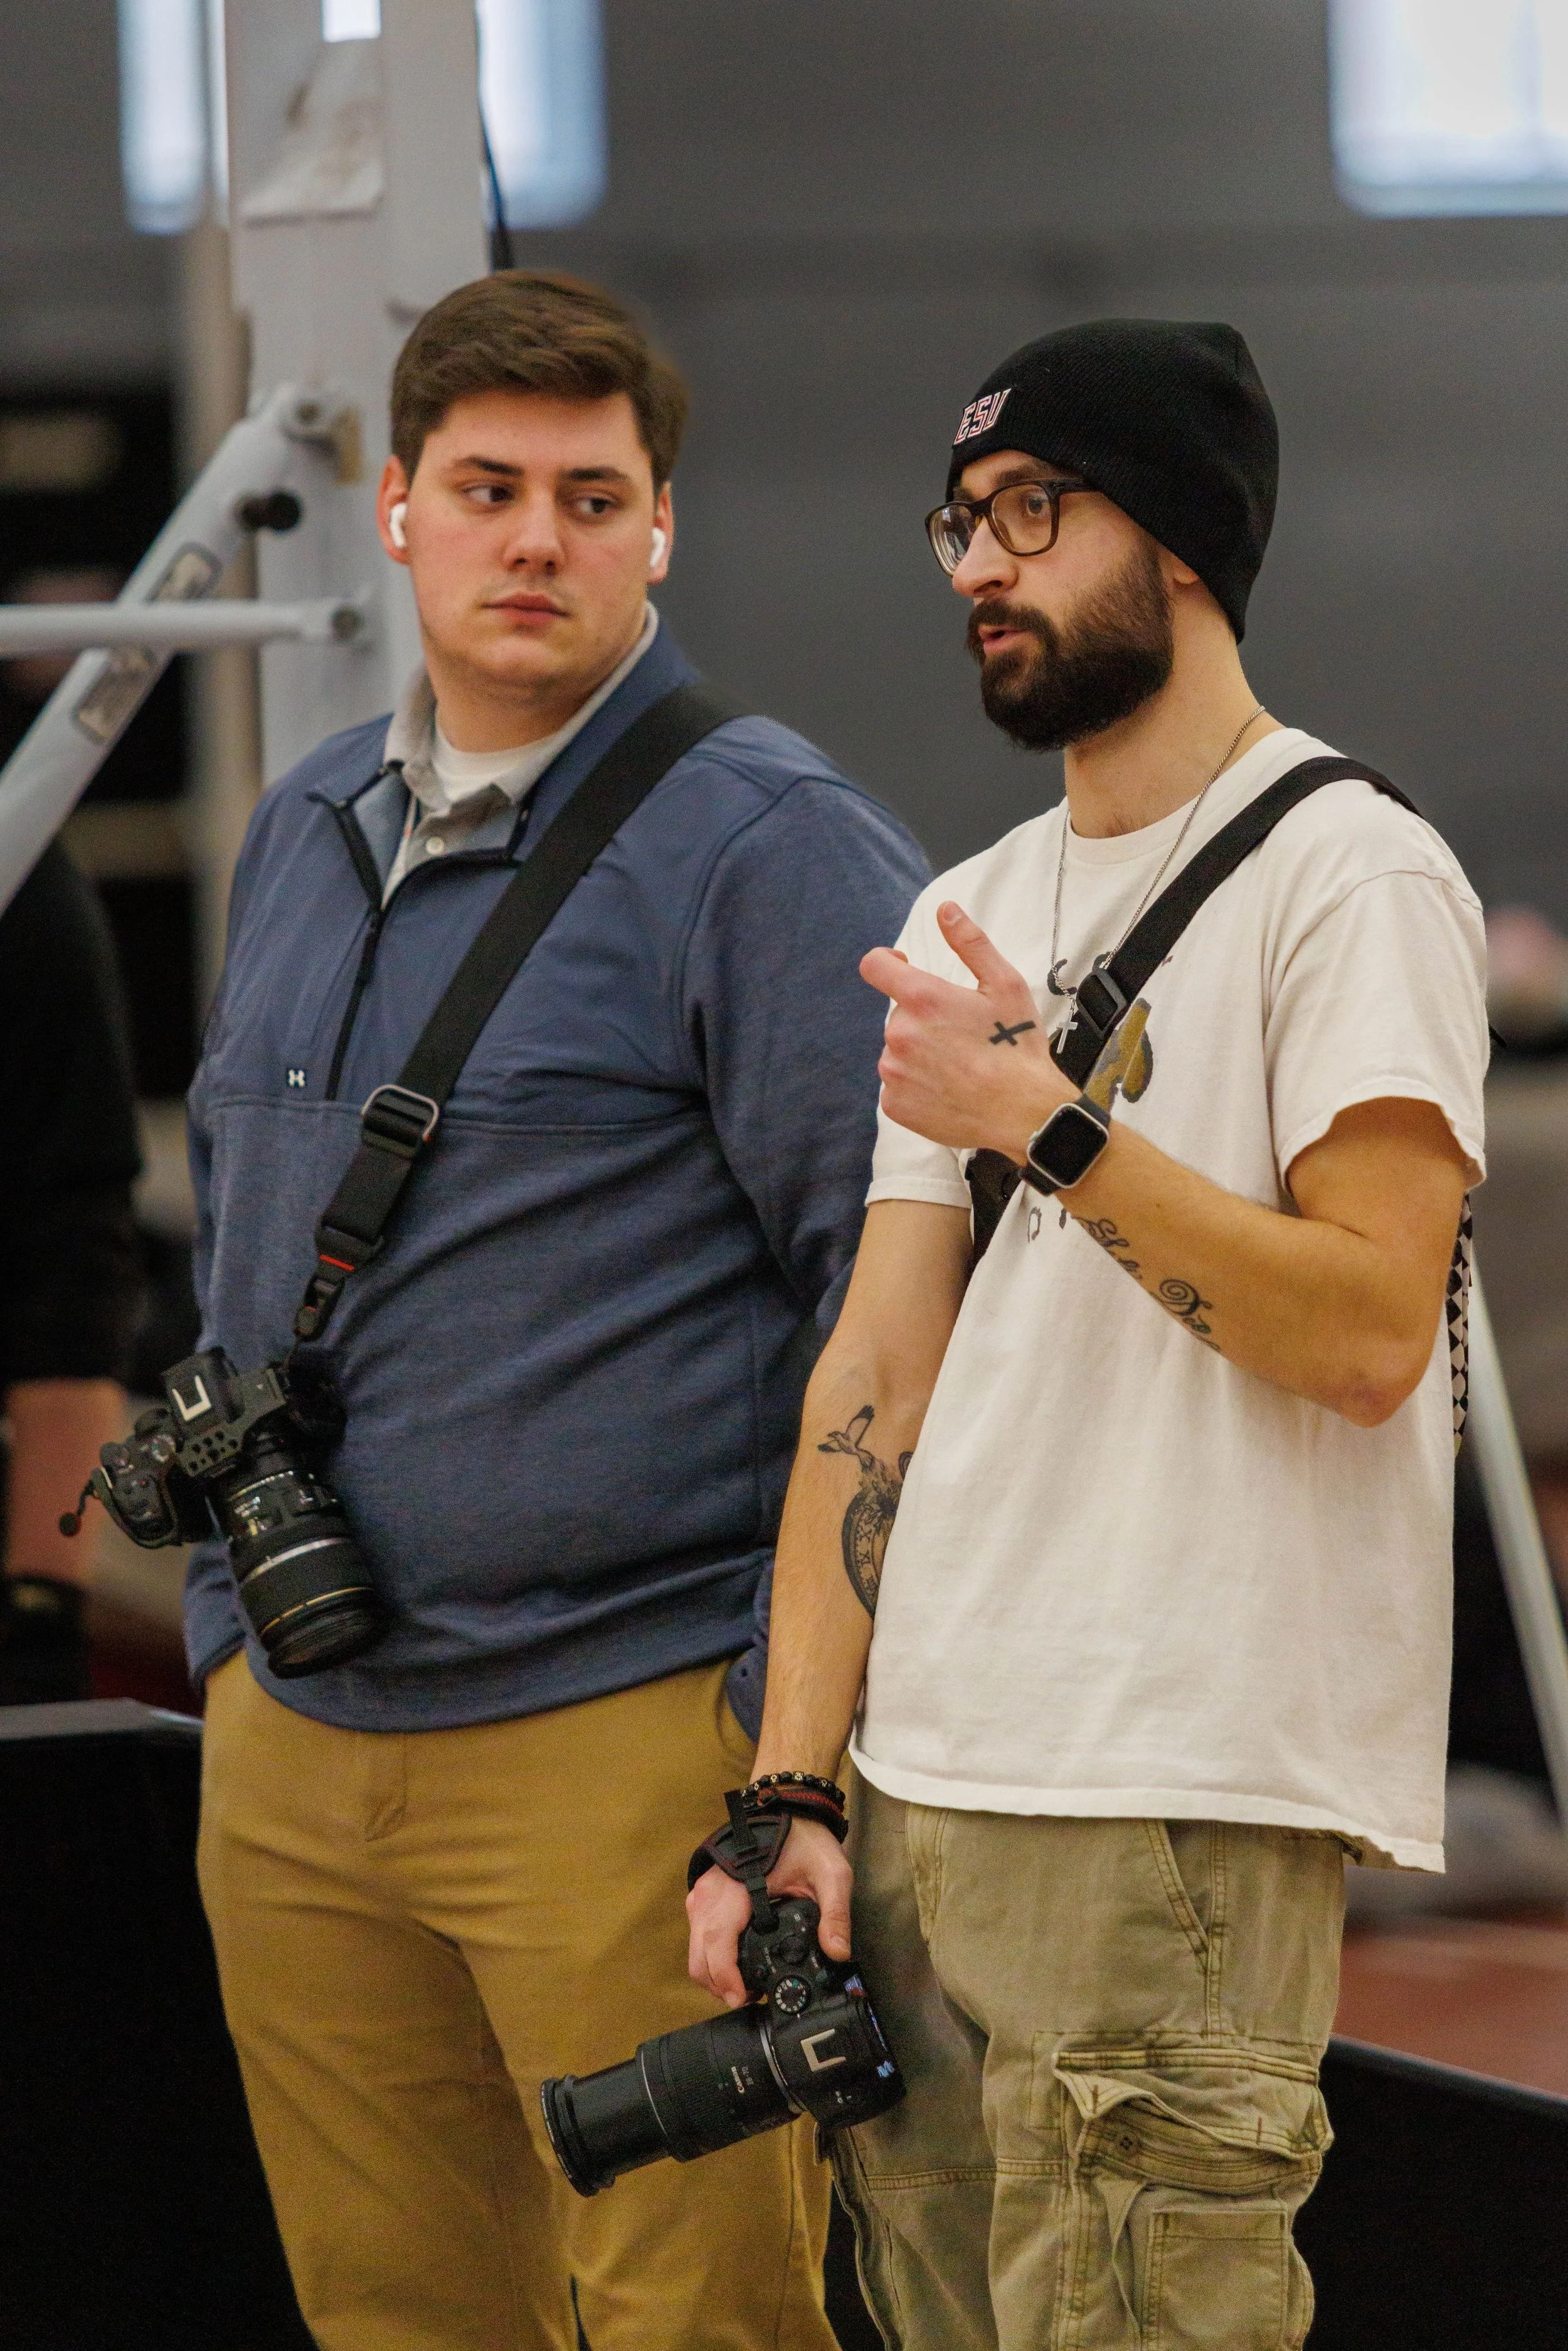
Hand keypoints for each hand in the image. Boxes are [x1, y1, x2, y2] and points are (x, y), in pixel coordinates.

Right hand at [687, 1818, 854, 2007]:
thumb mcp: (831, 1874)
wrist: (787, 1810)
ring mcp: (703, 1894)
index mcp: (734, 1887)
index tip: (744, 1999)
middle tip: (750, 1998)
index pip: (717, 1942)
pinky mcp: (705, 1896)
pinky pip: (699, 1936)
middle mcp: (710, 1892)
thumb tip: (838, 1953)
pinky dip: (713, 1957)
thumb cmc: (805, 1839)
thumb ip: (836, 1914)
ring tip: (746, 1986)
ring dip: (715, 1974)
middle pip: (699, 1955)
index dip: (725, 1978)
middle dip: (720, 1985)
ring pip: (695, 1949)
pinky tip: (738, 1963)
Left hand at [860, 903, 1072, 1154]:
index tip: (903, 967)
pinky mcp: (895, 1105)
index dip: (887, 962)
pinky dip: (918, 1086)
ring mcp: (894, 1073)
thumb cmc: (1017, 1047)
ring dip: (920, 1054)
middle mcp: (899, 1034)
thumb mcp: (1004, 985)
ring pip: (898, 1051)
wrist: (1023, 1114)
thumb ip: (970, 943)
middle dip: (924, 1019)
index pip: (875, 966)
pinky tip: (949, 1090)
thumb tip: (945, 909)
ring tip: (959, 1067)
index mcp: (922, 999)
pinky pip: (898, 1086)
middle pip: (900, 1014)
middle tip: (962, 1038)